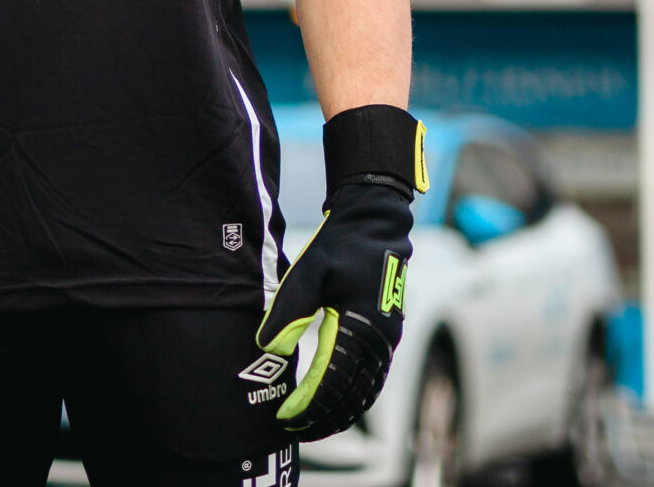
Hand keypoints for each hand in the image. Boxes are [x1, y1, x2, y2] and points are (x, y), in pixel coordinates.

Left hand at [252, 105, 421, 439]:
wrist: (374, 223)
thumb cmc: (339, 246)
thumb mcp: (307, 274)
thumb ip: (288, 313)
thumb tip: (266, 348)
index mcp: (360, 327)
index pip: (332, 382)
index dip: (308, 405)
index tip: (284, 416)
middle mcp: (379, 340)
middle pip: (353, 397)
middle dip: (324, 419)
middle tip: (294, 430)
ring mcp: (387, 340)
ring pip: (366, 392)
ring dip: (341, 413)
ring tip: (312, 425)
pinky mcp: (387, 336)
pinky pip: (373, 379)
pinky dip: (355, 398)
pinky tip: (336, 404)